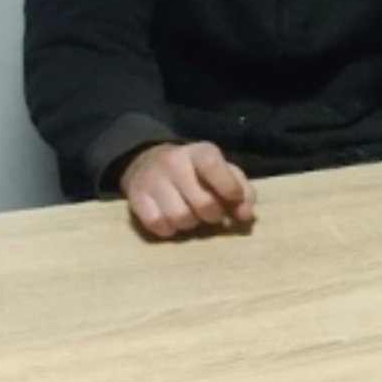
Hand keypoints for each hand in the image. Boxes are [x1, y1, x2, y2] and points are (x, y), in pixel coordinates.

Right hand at [120, 141, 256, 236]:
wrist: (146, 161)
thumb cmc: (195, 171)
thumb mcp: (222, 172)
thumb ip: (242, 192)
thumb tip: (245, 216)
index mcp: (199, 152)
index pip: (213, 166)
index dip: (228, 188)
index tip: (233, 199)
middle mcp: (173, 162)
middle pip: (203, 203)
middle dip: (212, 215)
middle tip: (209, 211)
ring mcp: (152, 179)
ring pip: (180, 218)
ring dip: (190, 224)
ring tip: (189, 214)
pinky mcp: (135, 197)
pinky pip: (157, 225)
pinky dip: (168, 229)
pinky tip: (170, 220)